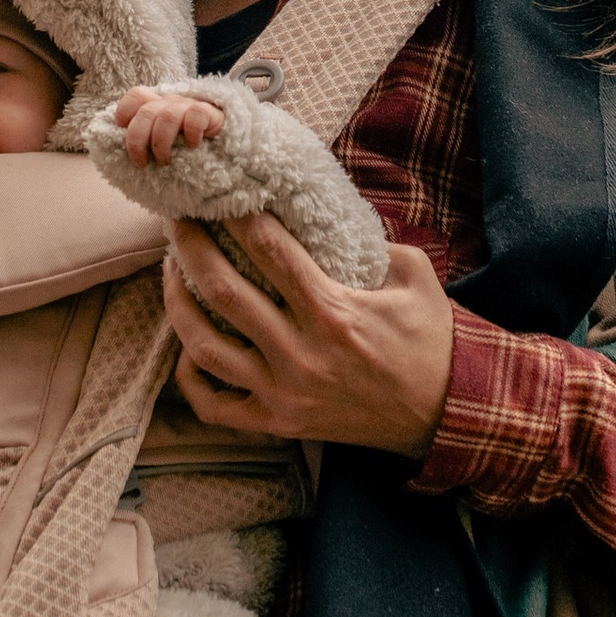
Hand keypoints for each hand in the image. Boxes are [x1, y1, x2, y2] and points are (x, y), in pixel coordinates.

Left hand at [110, 83, 229, 167]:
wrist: (228, 147)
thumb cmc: (186, 148)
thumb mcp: (163, 143)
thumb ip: (146, 142)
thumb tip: (118, 155)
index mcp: (157, 106)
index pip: (137, 95)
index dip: (125, 110)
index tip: (122, 131)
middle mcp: (171, 102)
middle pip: (146, 111)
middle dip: (137, 140)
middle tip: (142, 162)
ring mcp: (189, 106)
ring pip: (167, 116)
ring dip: (161, 143)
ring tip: (165, 161)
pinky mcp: (209, 112)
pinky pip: (196, 115)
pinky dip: (191, 133)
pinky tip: (192, 146)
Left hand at [161, 212, 454, 456]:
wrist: (445, 413)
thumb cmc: (429, 339)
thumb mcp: (414, 276)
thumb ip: (374, 239)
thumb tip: (329, 209)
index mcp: (333, 312)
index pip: (269, 250)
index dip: (237, 216)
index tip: (218, 192)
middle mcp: (301, 354)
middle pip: (223, 290)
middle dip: (190, 247)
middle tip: (175, 219)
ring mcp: (283, 394)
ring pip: (204, 347)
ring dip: (177, 304)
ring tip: (170, 272)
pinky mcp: (278, 424)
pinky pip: (214, 406)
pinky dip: (190, 377)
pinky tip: (187, 347)